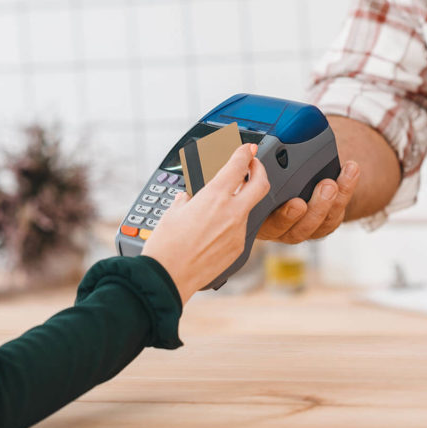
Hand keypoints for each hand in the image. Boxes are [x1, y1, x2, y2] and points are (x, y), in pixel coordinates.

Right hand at [143, 143, 269, 304]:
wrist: (168, 278)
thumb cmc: (166, 246)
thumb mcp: (172, 213)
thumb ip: (185, 200)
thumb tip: (187, 197)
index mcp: (215, 196)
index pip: (238, 166)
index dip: (246, 153)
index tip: (249, 148)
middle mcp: (232, 212)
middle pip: (260, 184)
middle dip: (259, 170)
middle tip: (253, 166)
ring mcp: (238, 232)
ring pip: (248, 209)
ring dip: (240, 201)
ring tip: (222, 204)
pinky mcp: (238, 249)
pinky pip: (240, 230)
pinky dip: (232, 223)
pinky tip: (216, 229)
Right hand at [255, 160, 358, 243]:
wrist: (276, 184)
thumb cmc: (259, 179)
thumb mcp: (252, 177)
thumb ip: (256, 171)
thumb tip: (260, 149)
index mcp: (261, 221)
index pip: (271, 224)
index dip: (286, 216)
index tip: (298, 203)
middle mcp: (281, 230)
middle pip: (302, 228)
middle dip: (318, 207)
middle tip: (327, 186)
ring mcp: (303, 229)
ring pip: (323, 222)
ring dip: (336, 198)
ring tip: (344, 175)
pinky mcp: (321, 225)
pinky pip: (336, 214)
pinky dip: (346, 190)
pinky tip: (351, 170)